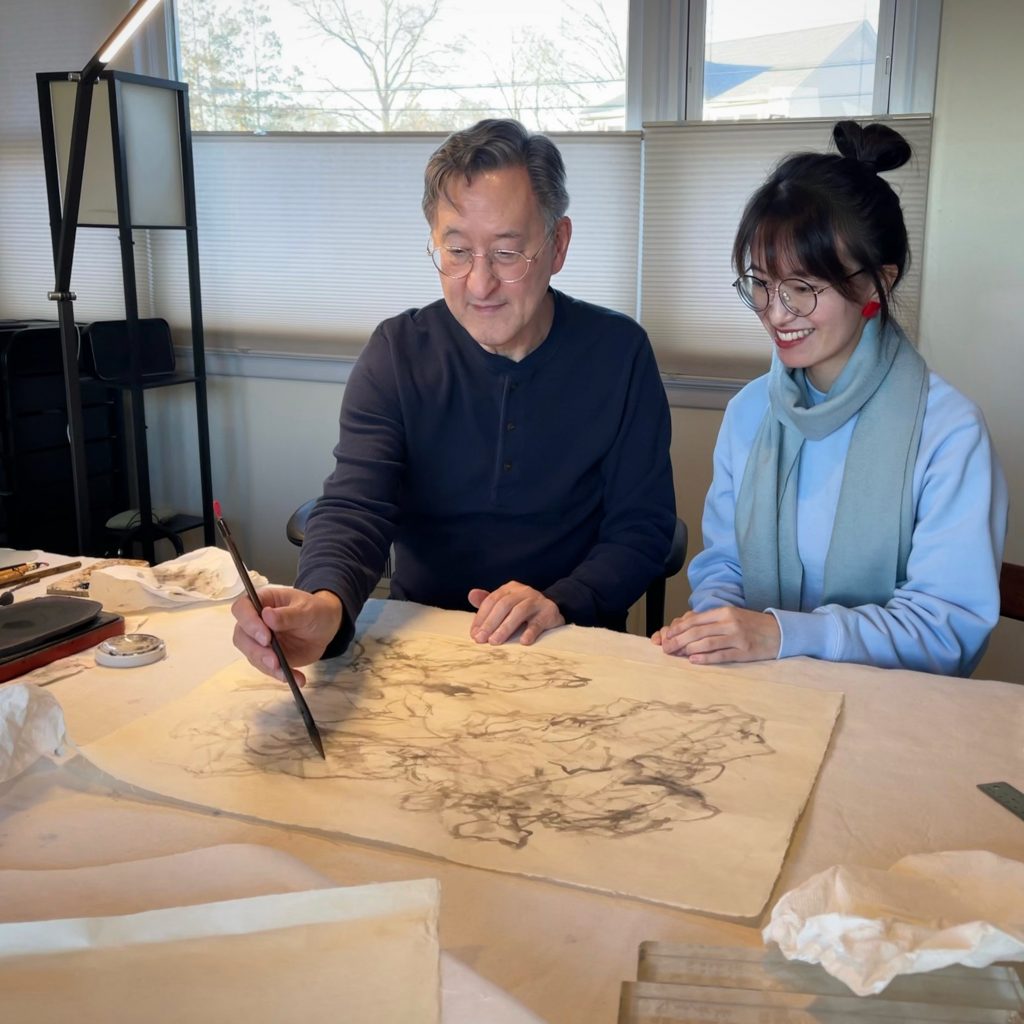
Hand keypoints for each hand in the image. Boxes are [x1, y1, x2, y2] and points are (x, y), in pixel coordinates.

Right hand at [231, 586, 342, 683]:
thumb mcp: (307, 610)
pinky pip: (268, 668)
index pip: (242, 609)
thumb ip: (288, 615)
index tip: (265, 637)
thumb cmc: (315, 610)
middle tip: (274, 661)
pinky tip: (297, 678)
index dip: (248, 623)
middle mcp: (256, 621)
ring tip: (286, 673)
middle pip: (241, 636)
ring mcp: (260, 640)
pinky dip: (281, 675)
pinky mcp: (269, 656)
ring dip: (267, 667)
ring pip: (252, 655)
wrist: (326, 627)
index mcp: (262, 601)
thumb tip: (267, 615)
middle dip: (256, 651)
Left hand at [467, 581, 564, 645]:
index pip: (492, 600)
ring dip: (505, 628)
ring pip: (519, 612)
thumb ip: (488, 601)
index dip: (481, 617)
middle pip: (504, 605)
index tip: (474, 634)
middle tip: (481, 639)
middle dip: (490, 623)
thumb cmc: (523, 609)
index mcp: (509, 588)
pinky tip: (523, 642)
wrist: (552, 609)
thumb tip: (471, 595)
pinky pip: (538, 622)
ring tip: (495, 641)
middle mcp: (523, 591)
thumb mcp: (505, 603)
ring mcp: (537, 600)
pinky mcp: (549, 612)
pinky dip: (530, 632)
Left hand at [651, 606, 780, 664]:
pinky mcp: (744, 652)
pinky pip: (721, 655)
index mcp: (724, 612)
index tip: (666, 636)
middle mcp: (730, 622)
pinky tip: (693, 660)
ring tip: (676, 655)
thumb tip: (685, 628)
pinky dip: (705, 658)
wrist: (780, 632)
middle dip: (678, 640)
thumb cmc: (751, 625)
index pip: (695, 620)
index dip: (678, 628)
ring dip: (688, 649)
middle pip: (697, 631)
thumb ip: (710, 621)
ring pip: (706, 643)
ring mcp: (737, 637)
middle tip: (666, 649)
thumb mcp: (731, 616)